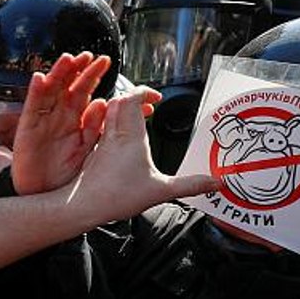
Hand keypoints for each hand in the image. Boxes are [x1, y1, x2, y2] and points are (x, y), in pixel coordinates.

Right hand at [11, 52, 111, 195]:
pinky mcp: (27, 128)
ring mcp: (42, 120)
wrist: (44, 195)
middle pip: (67, 86)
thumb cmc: (66, 174)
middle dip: (77, 70)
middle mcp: (59, 115)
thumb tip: (105, 103)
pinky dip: (34, 93)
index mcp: (75, 119)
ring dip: (57, 75)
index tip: (104, 61)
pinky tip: (39, 79)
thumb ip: (95, 127)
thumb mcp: (86, 149)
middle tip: (87, 56)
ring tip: (67, 60)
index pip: (85, 91)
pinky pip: (31, 108)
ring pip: (49, 91)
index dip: (93, 76)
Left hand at [67, 87, 217, 218]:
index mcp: (131, 136)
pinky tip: (121, 140)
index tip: (156, 98)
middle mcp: (114, 134)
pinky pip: (102, 128)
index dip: (143, 92)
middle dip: (134, 98)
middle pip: (119, 101)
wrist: (83, 206)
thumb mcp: (161, 191)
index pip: (131, 98)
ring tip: (138, 119)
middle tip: (149, 106)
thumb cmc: (116, 196)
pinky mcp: (93, 153)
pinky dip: (113, 125)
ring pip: (108, 112)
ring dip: (123, 110)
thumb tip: (216, 183)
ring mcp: (102, 142)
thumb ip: (190, 185)